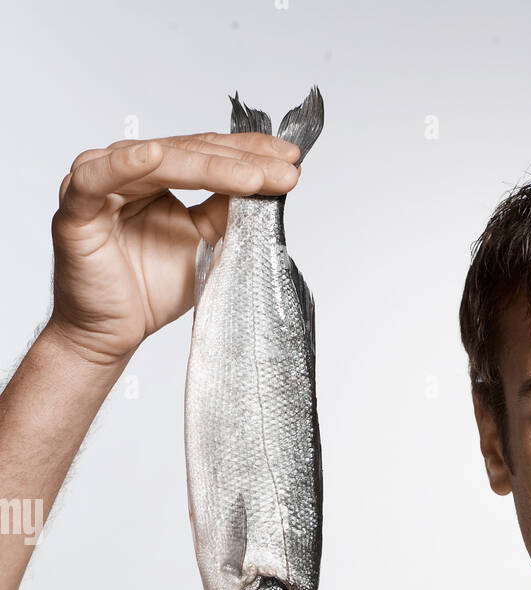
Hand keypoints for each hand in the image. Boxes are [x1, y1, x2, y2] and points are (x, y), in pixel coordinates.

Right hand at [47, 133, 301, 366]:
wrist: (111, 334)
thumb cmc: (148, 290)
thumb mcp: (203, 245)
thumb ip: (224, 212)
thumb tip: (265, 184)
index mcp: (155, 174)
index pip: (206, 152)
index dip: (248, 153)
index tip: (292, 159)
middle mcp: (126, 168)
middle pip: (188, 153)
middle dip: (241, 161)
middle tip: (285, 170)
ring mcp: (98, 182)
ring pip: (158, 161)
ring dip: (208, 166)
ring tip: (253, 177)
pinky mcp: (76, 207)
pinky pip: (98, 178)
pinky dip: (125, 164)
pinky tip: (154, 155)